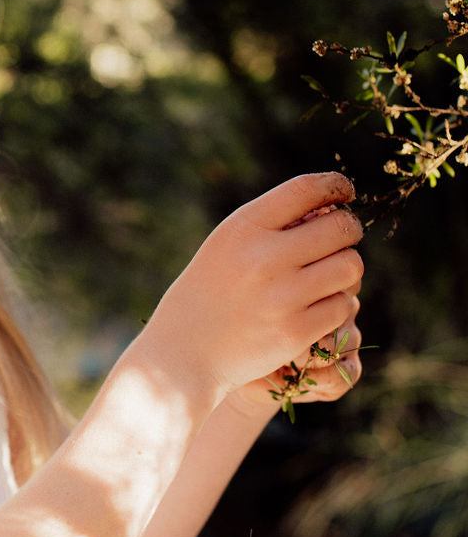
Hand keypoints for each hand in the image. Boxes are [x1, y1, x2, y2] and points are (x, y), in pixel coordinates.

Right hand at [143, 173, 363, 401]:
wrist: (185, 349)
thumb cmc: (212, 289)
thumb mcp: (228, 244)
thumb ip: (272, 223)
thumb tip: (332, 208)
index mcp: (244, 227)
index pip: (307, 189)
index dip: (337, 186)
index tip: (345, 195)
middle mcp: (264, 258)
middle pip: (341, 228)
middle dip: (349, 232)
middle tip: (342, 241)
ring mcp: (282, 296)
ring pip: (350, 267)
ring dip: (347, 270)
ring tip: (329, 277)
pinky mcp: (295, 331)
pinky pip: (341, 305)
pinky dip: (335, 305)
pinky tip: (316, 307)